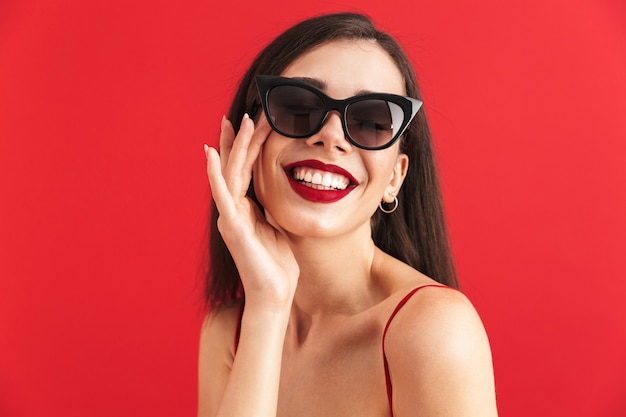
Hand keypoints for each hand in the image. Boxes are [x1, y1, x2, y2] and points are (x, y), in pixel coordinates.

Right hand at [205, 115, 298, 309]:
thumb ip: (269, 207)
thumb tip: (274, 191)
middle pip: (234, 167)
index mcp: (244, 209)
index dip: (244, 147)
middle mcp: (233, 210)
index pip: (243, 171)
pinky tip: (211, 154)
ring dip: (235, 146)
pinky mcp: (233, 226)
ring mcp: (230, 217)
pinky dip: (215, 173)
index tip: (250, 123)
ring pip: (230, 174)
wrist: (274, 293)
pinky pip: (223, 195)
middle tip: (247, 113)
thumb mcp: (276, 226)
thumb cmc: (277, 264)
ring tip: (241, 122)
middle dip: (239, 139)